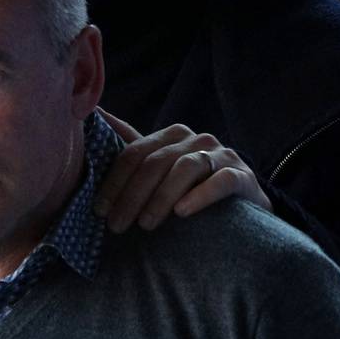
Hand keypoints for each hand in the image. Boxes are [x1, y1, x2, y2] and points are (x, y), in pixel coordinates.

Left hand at [94, 110, 271, 231]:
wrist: (244, 202)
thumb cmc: (194, 186)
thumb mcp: (162, 166)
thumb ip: (132, 145)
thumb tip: (95, 112)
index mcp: (171, 135)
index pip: (134, 153)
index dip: (114, 182)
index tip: (99, 210)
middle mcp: (196, 139)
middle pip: (155, 162)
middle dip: (132, 196)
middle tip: (117, 225)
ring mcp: (221, 154)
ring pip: (184, 169)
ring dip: (160, 198)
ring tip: (145, 225)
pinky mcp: (242, 175)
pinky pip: (220, 181)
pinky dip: (199, 196)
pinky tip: (182, 213)